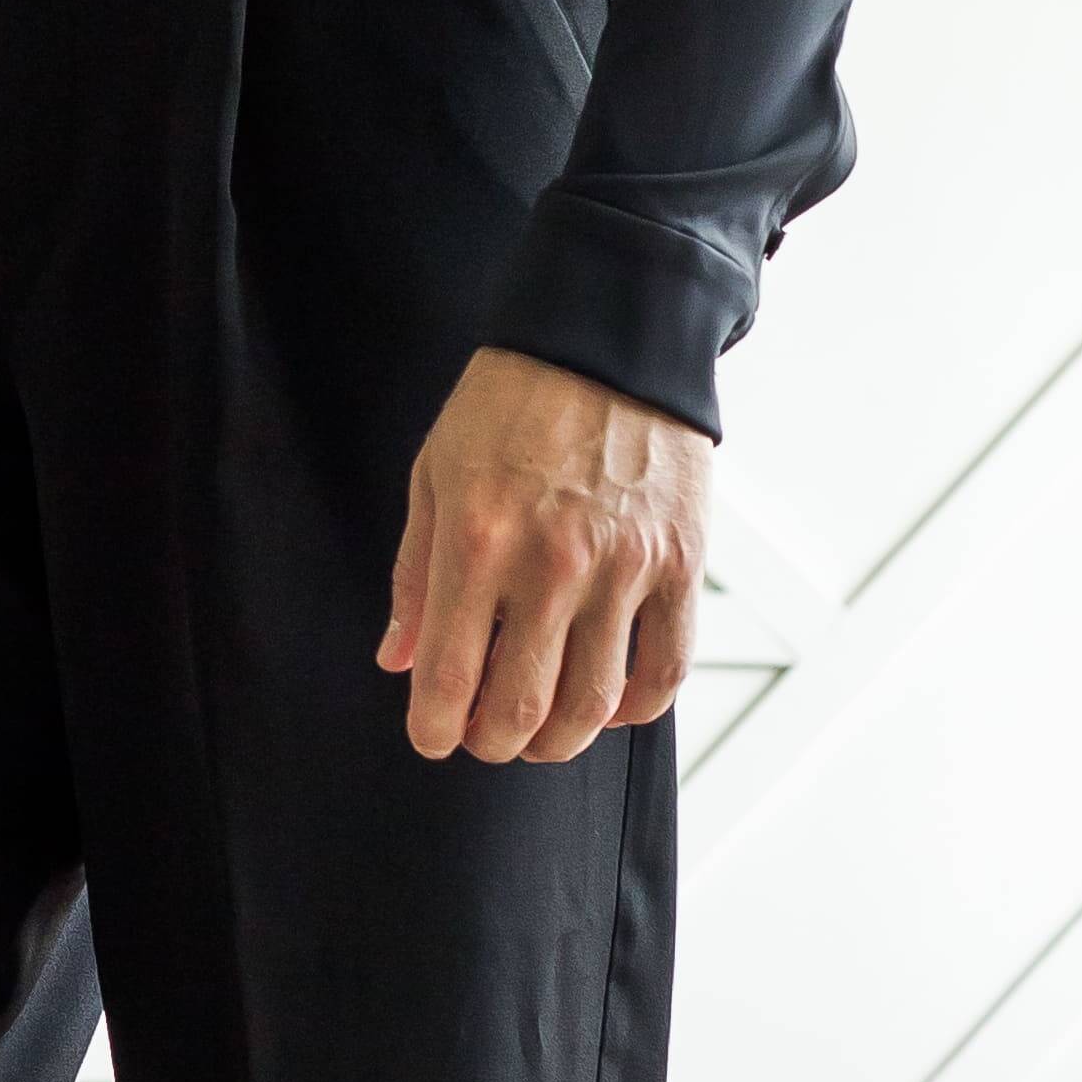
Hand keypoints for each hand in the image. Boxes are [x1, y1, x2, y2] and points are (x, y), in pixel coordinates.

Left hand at [376, 345, 709, 765]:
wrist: (607, 339)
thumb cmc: (510, 401)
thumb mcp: (434, 472)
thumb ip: (415, 574)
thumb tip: (400, 660)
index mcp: (476, 539)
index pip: (449, 676)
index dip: (434, 729)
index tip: (433, 736)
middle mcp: (550, 562)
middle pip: (520, 709)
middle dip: (492, 743)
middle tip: (484, 735)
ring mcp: (623, 566)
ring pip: (592, 705)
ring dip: (559, 741)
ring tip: (541, 732)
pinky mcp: (680, 563)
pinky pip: (665, 670)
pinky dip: (634, 708)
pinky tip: (609, 703)